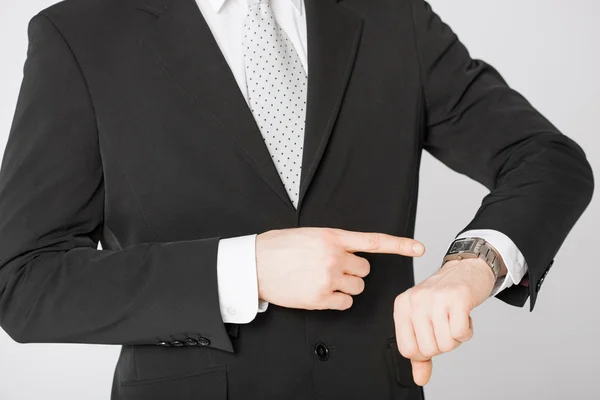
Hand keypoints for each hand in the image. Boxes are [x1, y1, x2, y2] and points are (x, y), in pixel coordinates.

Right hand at [256, 227, 424, 309]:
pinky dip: (337, 301)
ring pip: (357, 288)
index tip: (418, 248)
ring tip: (324, 280)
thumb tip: (347, 252)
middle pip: (365, 270)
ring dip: (346, 286)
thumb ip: (332, 242)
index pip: (373, 241)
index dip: (399, 245)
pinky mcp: (320, 298)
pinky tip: (321, 293)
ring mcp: (328, 278)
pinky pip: (345, 303)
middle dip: (353, 271)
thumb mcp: (308, 235)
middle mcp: (333, 257)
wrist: (254, 264)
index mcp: (332, 237)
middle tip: (333, 269)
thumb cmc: (278, 247)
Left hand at [393, 258, 496, 385]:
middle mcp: (415, 300)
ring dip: (456, 337)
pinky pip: (461, 333)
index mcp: (402, 306)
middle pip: (428, 349)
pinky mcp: (457, 297)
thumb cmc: (443, 296)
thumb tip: (419, 378)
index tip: (432, 337)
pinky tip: (464, 316)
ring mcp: (436, 298)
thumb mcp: (424, 320)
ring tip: (455, 318)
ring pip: (446, 343)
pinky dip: (467, 331)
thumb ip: (420, 352)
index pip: (407, 349)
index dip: (423, 352)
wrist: (465, 268)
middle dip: (443, 344)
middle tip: (446, 325)